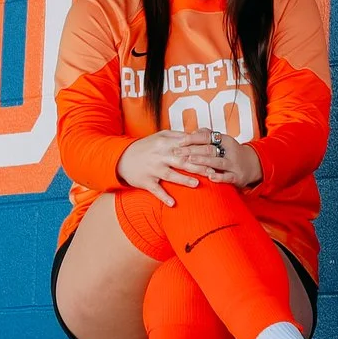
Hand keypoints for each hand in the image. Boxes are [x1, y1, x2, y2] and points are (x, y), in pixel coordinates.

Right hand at [118, 129, 251, 205]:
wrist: (121, 158)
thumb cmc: (145, 147)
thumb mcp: (160, 137)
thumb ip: (178, 136)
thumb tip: (198, 134)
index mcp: (165, 143)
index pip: (187, 146)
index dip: (202, 150)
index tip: (216, 154)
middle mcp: (160, 156)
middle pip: (182, 161)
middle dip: (198, 166)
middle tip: (213, 172)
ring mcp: (153, 169)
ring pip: (170, 175)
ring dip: (183, 180)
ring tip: (196, 184)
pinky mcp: (146, 181)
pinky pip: (156, 190)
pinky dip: (164, 197)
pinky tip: (173, 203)